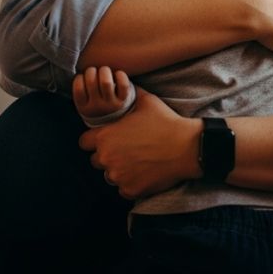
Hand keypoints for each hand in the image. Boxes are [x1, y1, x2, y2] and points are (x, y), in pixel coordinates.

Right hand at [72, 66, 133, 118]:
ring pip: (106, 82)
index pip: (78, 89)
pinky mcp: (124, 100)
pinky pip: (123, 85)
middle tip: (94, 71)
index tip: (83, 77)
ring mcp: (111, 104)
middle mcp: (97, 107)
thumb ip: (79, 89)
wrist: (114, 119)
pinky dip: (120, 75)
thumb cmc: (95, 102)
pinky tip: (116, 75)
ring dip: (104, 71)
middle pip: (91, 82)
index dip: (79, 78)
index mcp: (84, 108)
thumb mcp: (83, 101)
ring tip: (104, 71)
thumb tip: (76, 68)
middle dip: (91, 71)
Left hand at [78, 88, 200, 199]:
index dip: (94, 140)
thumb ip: (129, 95)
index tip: (107, 139)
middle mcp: (107, 158)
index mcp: (105, 136)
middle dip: (107, 156)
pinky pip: (123, 189)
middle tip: (126, 151)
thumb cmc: (166, 122)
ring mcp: (118, 176)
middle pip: (96, 161)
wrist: (188, 147)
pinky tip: (145, 173)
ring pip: (110, 176)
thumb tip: (123, 83)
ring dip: (119, 171)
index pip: (84, 143)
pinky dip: (132, 184)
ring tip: (138, 162)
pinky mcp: (130, 190)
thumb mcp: (146, 101)